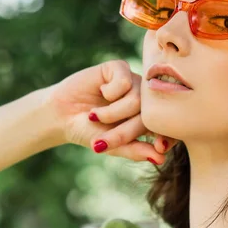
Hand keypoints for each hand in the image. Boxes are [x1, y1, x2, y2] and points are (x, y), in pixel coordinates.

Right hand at [48, 60, 176, 162]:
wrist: (61, 116)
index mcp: (147, 117)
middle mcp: (143, 99)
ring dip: (112, 113)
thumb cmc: (89, 131)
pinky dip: (109, 93)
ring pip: (136, 100)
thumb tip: (161, 159)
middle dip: (125, 132)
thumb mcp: (112, 146)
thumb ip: (136, 151)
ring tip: (95, 116)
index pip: (165, 125)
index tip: (159, 146)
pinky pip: (124, 82)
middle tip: (103, 141)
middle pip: (148, 115)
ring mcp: (133, 82)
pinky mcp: (119, 68)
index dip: (166, 136)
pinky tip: (100, 92)